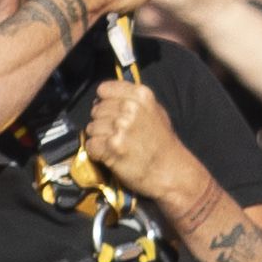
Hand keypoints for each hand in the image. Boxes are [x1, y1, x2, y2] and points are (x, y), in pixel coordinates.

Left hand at [85, 76, 191, 197]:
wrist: (170, 173)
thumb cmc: (163, 145)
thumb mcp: (156, 112)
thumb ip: (134, 101)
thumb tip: (108, 97)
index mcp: (141, 96)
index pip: (104, 89)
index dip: (104, 102)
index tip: (110, 113)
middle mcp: (130, 108)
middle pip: (96, 110)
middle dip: (101, 123)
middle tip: (115, 135)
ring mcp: (121, 127)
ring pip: (91, 128)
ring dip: (98, 139)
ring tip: (114, 147)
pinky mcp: (112, 146)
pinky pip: (90, 145)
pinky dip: (96, 153)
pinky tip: (109, 156)